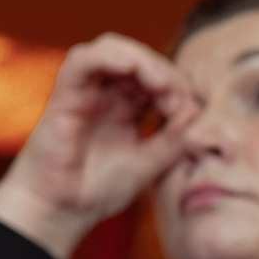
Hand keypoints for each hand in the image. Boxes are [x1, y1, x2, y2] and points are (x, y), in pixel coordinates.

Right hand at [0, 35, 200, 258]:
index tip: (186, 114)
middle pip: (138, 58)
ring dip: (141, 59)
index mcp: (125, 108)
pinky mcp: (64, 95)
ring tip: (159, 84)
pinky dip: (107, 56)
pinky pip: (82, 60)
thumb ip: (175, 139)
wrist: (61, 209)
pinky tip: (129, 66)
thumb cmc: (98, 189)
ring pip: (111, 48)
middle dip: (163, 72)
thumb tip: (197, 110)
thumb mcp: (151, 163)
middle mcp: (104, 94)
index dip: (177, 86)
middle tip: (174, 101)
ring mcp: (84, 92)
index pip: (156, 77)